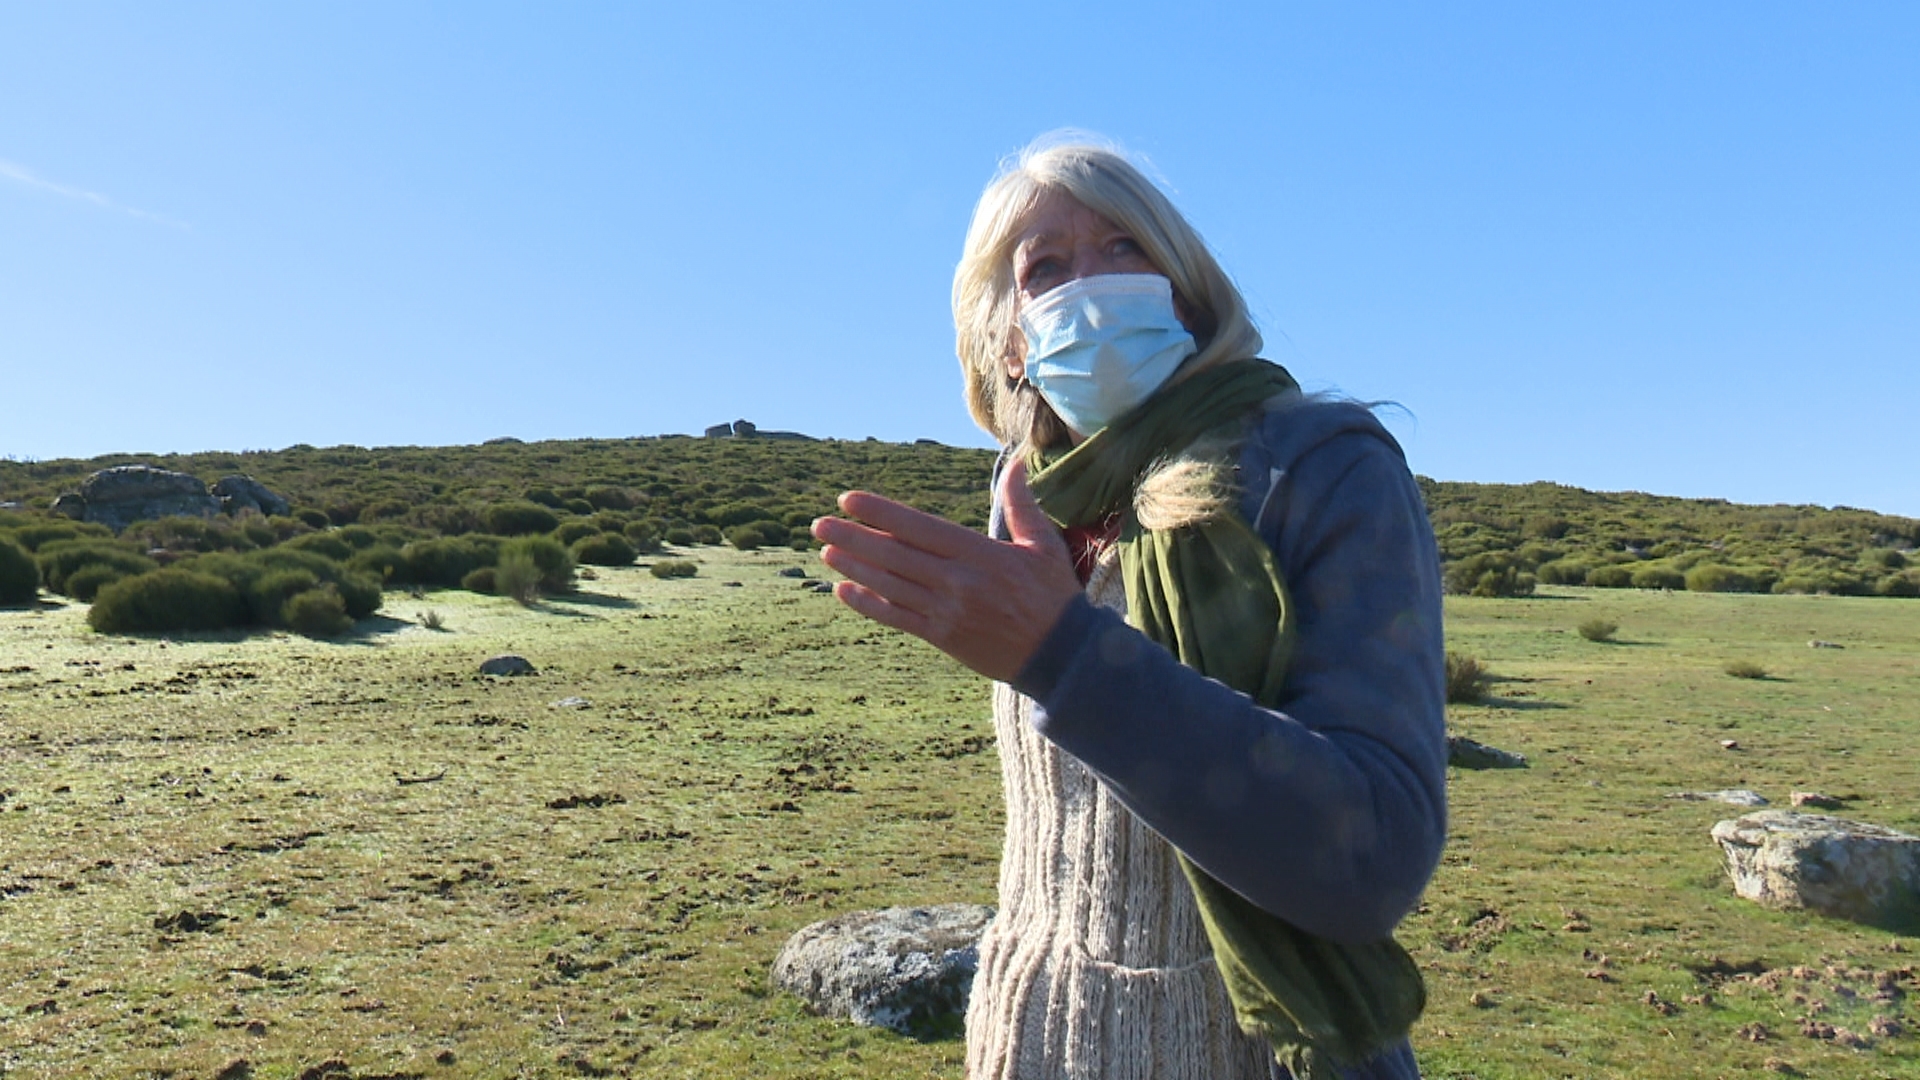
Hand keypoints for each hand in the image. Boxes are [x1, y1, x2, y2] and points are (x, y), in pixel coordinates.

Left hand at [812, 458, 1082, 682]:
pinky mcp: (942, 637)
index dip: (880, 512)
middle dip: (854, 537)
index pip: (918, 527)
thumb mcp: (1043, 545)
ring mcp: (946, 611)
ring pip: (890, 585)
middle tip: (820, 524)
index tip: (849, 500)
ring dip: (854, 568)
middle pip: (895, 554)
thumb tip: (1016, 462)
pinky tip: (844, 591)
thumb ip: (1022, 504)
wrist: (1062, 656)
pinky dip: (868, 604)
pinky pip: (897, 618)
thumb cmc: (1054, 596)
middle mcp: (957, 581)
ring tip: (826, 551)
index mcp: (979, 553)